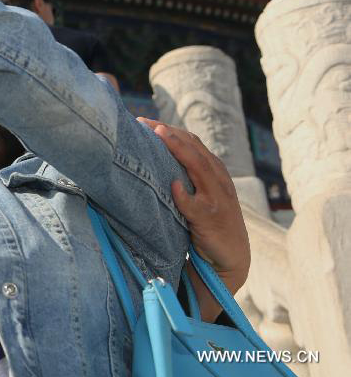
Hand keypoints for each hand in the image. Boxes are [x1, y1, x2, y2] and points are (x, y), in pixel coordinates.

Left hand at [138, 117, 250, 291]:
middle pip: (195, 150)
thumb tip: (151, 155)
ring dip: (179, 151)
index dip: (170, 130)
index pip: (192, 142)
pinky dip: (184, 195)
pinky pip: (196, 206)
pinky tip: (173, 186)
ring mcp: (216, 199)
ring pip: (199, 168)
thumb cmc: (208, 220)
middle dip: (170, 134)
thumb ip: (185, 174)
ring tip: (159, 136)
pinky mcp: (210, 220)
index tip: (145, 121)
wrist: (231, 255)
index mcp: (214, 171)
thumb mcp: (201, 192)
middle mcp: (218, 180)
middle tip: (145, 123)